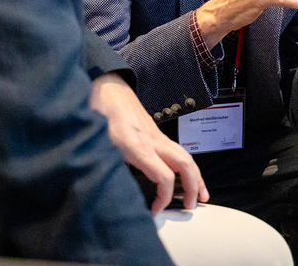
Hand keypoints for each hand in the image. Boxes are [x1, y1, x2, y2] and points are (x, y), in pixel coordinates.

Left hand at [89, 73, 208, 213]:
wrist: (106, 87)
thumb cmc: (99, 113)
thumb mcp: (97, 143)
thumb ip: (105, 165)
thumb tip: (108, 188)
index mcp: (138, 147)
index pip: (164, 177)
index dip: (164, 198)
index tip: (156, 210)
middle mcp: (153, 141)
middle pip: (185, 164)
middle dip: (193, 187)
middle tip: (192, 206)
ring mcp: (157, 135)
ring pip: (186, 157)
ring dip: (196, 176)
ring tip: (200, 194)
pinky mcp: (156, 133)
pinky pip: (178, 151)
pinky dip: (186, 166)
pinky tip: (184, 175)